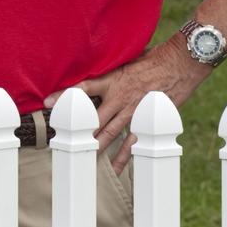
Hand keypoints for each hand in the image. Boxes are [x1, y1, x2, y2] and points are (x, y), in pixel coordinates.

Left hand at [44, 39, 203, 173]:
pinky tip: (115, 168)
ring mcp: (132, 111)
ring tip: (81, 158)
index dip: (65, 95)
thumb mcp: (127, 57)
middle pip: (92, 117)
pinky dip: (124, 156)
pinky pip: (132, 142)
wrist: (180, 64)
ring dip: (95, 147)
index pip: (83, 87)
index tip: (47, 102)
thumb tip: (96, 61)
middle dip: (77, 130)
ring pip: (109, 133)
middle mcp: (119, 97)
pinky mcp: (146, 122)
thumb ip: (110, 66)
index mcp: (112, 79)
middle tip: (61, 141)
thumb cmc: (154, 57)